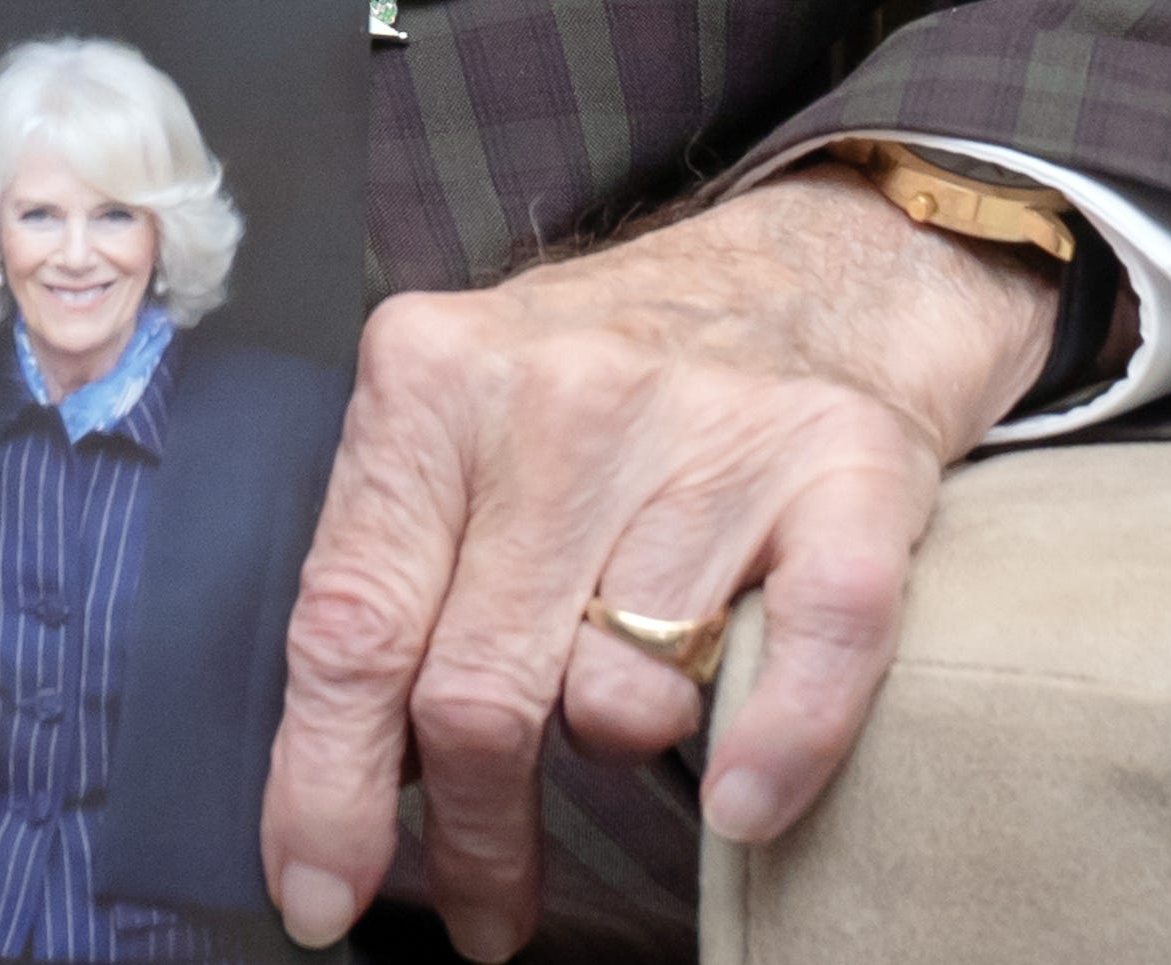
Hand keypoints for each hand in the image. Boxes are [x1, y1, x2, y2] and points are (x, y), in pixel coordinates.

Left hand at [260, 171, 1054, 958]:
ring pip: (626, 694)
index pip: (352, 624)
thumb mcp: (461, 428)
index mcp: (432, 381)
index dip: (328, 786)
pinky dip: (774, 751)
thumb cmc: (606, 383)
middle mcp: (564, 392)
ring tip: (635, 688)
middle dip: (474, 834)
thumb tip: (340, 784)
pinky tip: (739, 799)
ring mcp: (712, 425)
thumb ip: (395, 572)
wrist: (813, 269)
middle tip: (484, 907)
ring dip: (622, 739)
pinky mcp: (849, 464)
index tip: (321, 893)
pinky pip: (809, 656)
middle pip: (477, 689)